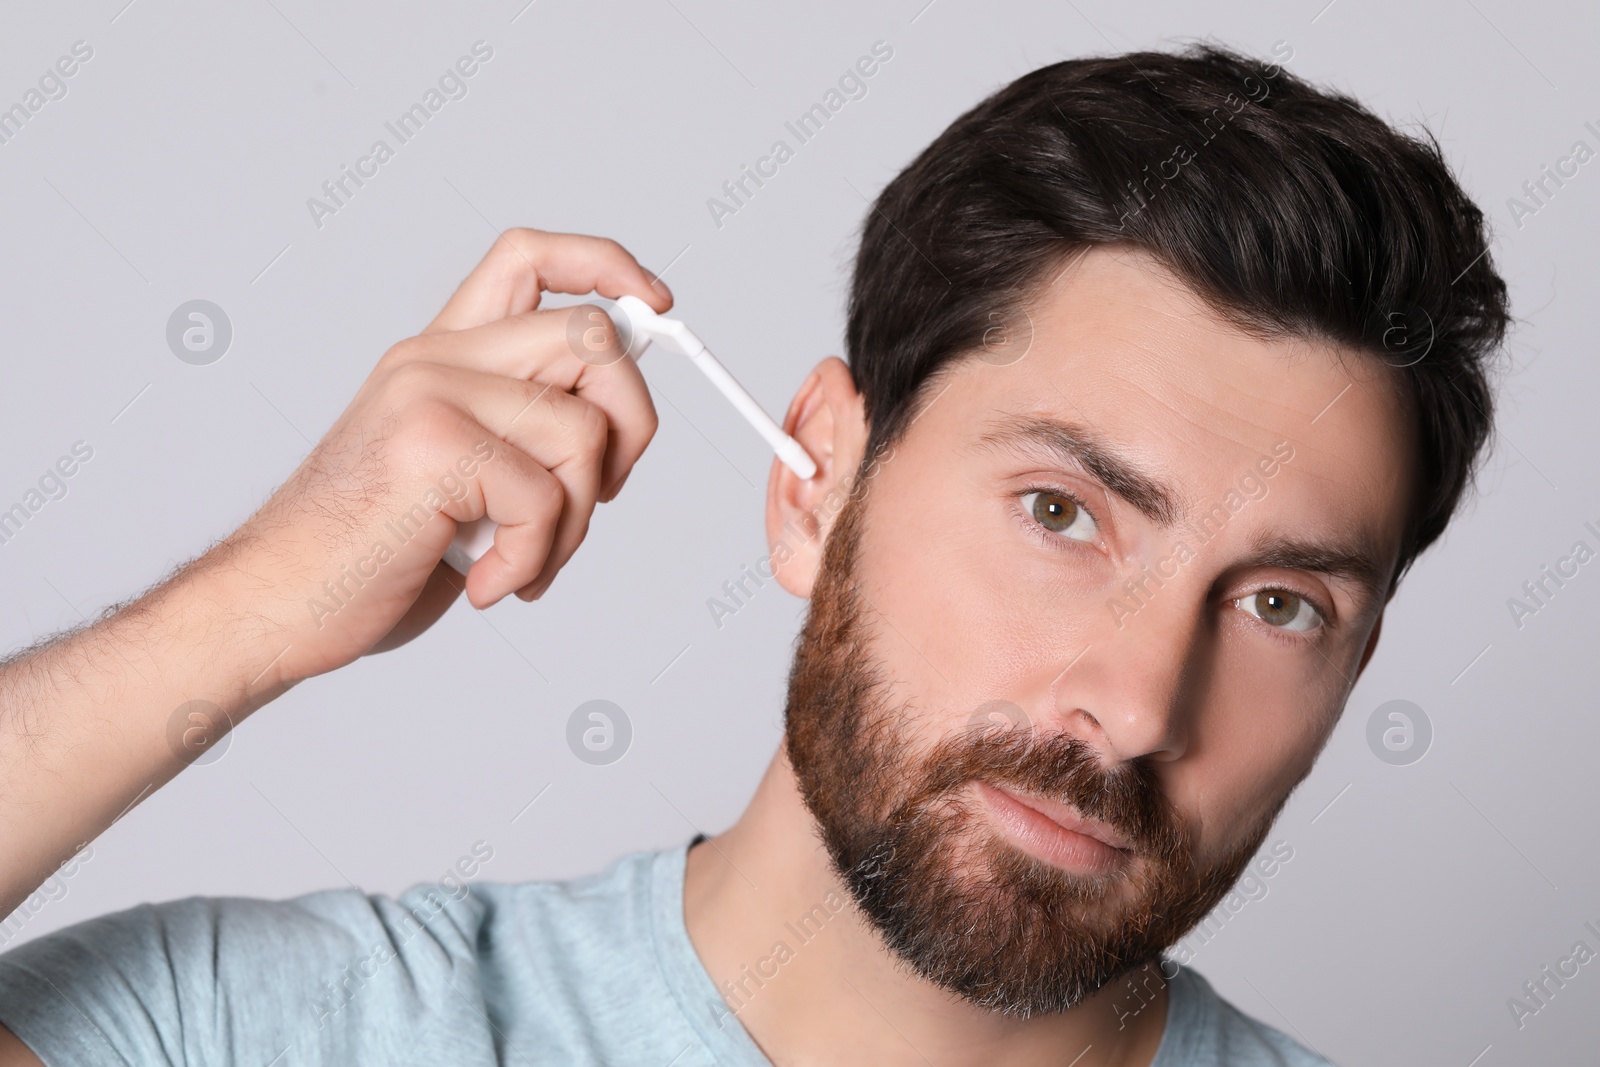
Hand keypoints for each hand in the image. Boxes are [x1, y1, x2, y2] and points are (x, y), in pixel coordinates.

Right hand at [215, 228, 669, 684]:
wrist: (276, 602)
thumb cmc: (370, 551)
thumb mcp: (462, 474)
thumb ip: (525, 429)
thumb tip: (622, 414)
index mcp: (441, 354)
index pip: (530, 258)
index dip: (606, 265)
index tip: (658, 306)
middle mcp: (435, 357)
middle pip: (593, 336)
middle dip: (632, 427)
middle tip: (600, 498)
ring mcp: (431, 394)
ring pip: (583, 429)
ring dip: (576, 522)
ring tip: (521, 560)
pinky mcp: (434, 446)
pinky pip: (548, 498)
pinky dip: (535, 560)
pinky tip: (487, 580)